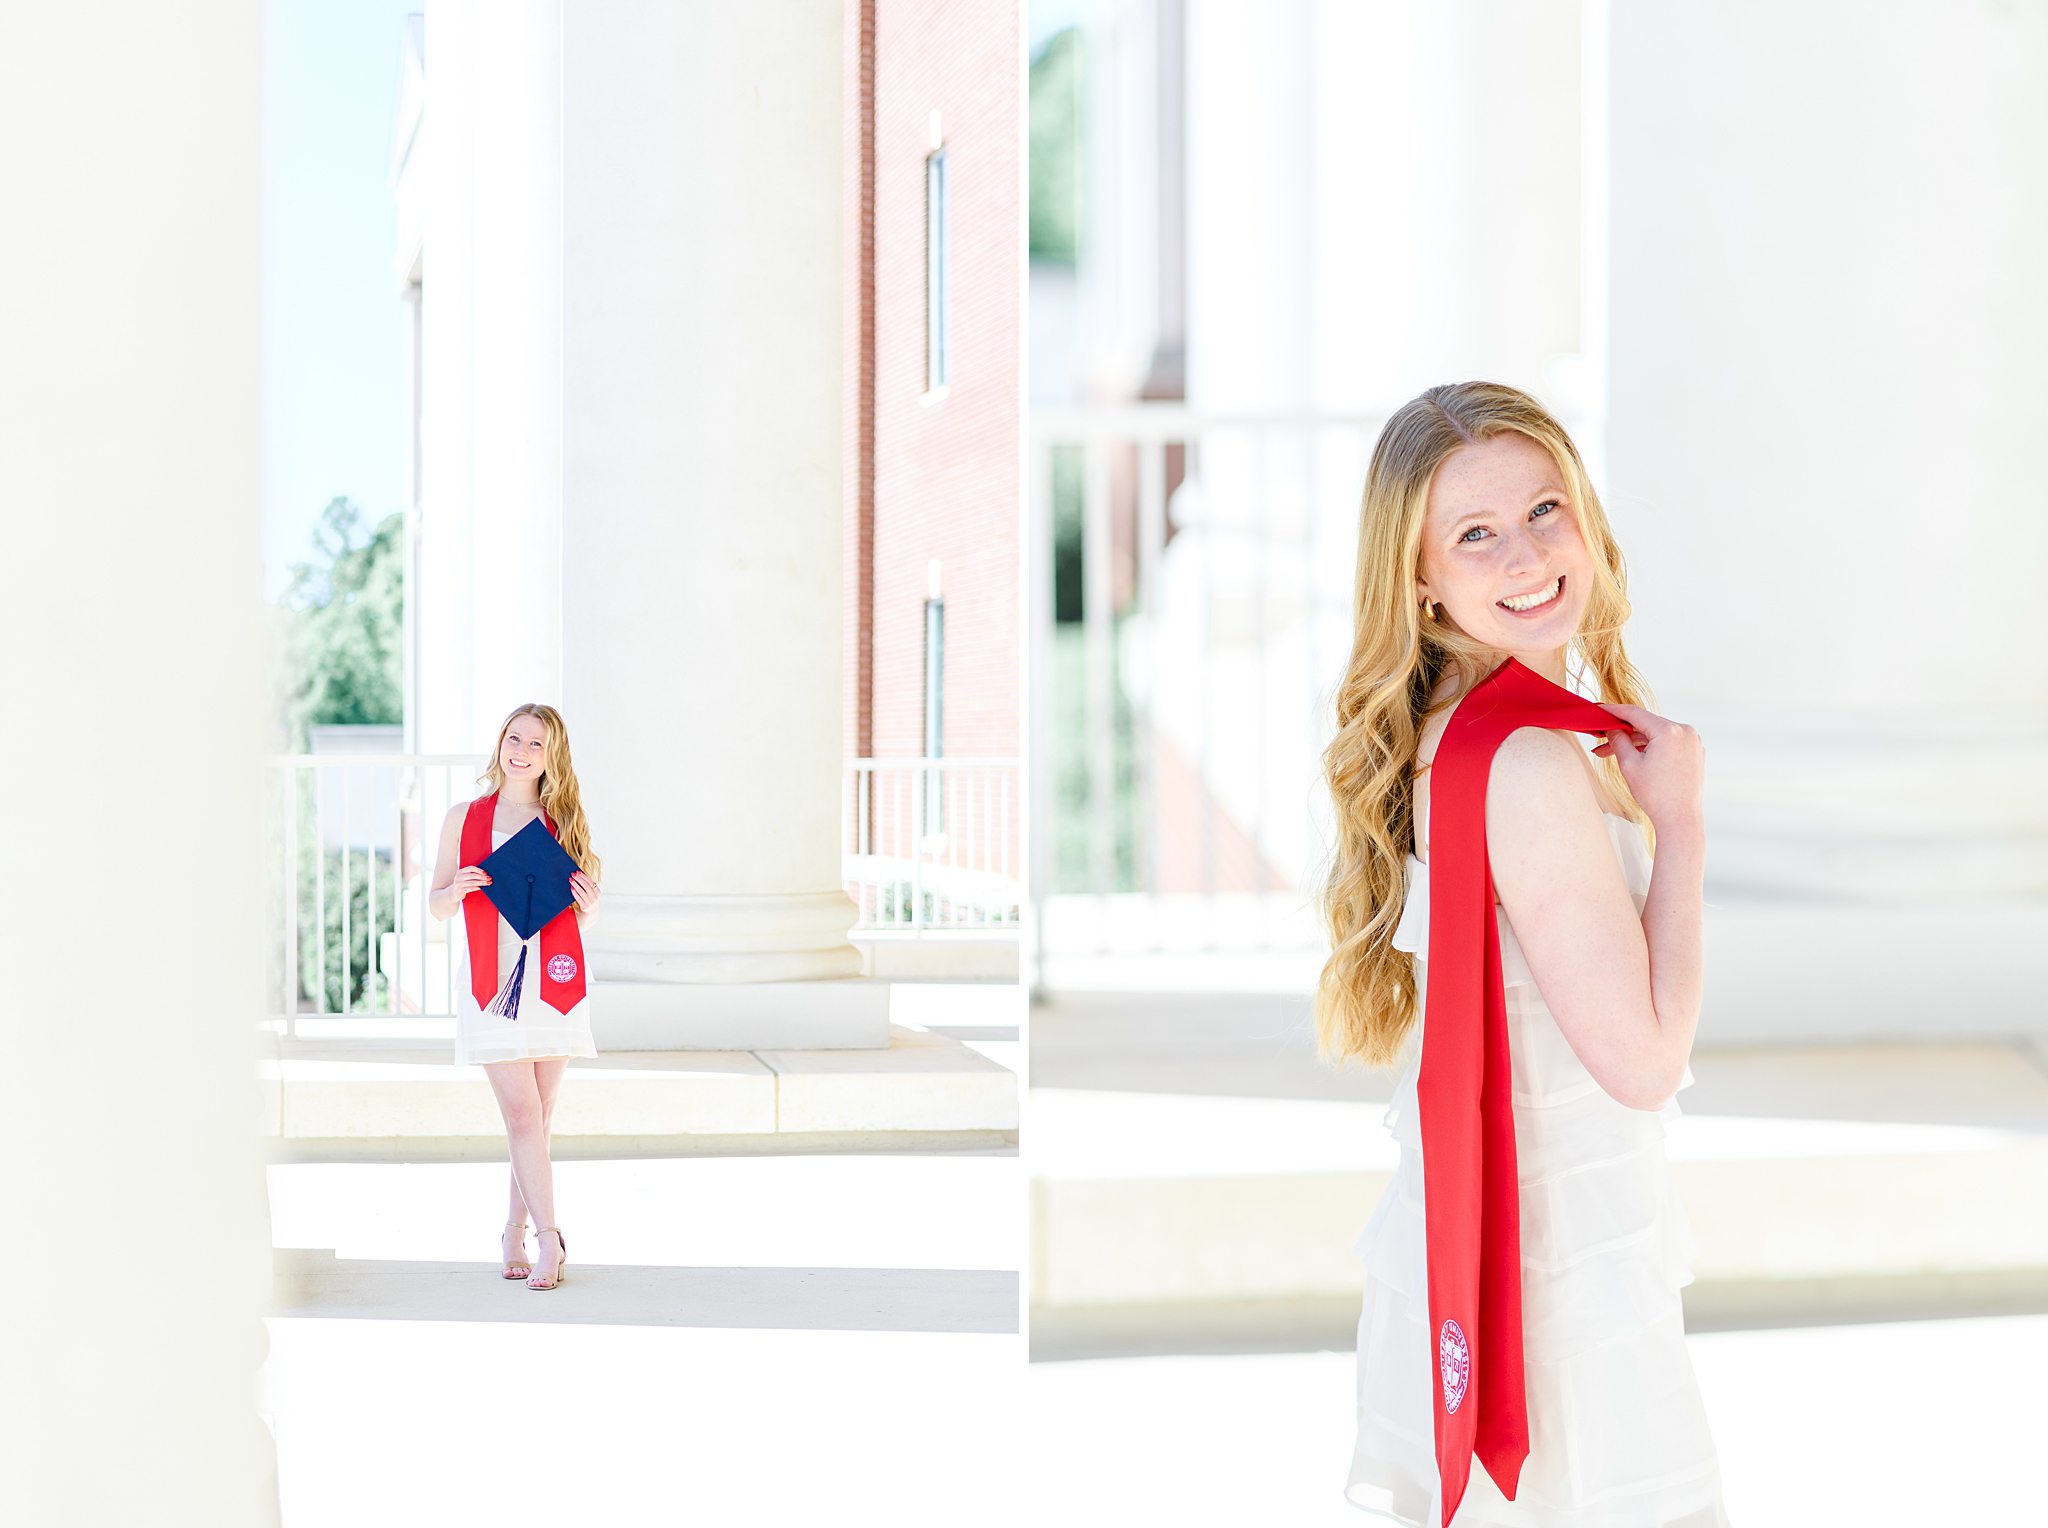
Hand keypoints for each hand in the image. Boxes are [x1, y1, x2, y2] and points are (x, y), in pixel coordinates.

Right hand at [451, 865, 492, 899]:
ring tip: (489, 883)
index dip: (479, 870)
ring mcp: (458, 884)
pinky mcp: (460, 890)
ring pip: (473, 882)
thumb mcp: (465, 878)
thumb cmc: (463, 884)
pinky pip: (471, 888)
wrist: (454, 893)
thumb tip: (486, 874)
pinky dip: (478, 887)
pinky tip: (482, 887)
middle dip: (482, 877)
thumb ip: (472, 875)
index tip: (486, 873)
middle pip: (473, 875)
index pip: (471, 868)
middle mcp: (458, 877)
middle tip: (489, 878)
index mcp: (460, 871)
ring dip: (482, 883)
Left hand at [570, 869, 600, 914]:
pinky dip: (574, 892)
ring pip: (581, 891)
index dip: (584, 876)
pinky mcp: (585, 906)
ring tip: (570, 880)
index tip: (578, 872)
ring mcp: (590, 902)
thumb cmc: (590, 898)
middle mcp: (595, 897)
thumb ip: (588, 885)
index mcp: (598, 892)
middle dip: (579, 879)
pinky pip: (578, 898)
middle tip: (573, 874)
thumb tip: (578, 875)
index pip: (591, 882)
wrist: (592, 911)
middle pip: (586, 886)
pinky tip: (571, 888)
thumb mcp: (593, 892)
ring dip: (575, 884)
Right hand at [1590, 701, 1703, 832]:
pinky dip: (1651, 747)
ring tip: (1613, 754)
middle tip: (1600, 741)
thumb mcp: (1629, 765)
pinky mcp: (1694, 752)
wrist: (1679, 819)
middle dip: (1622, 733)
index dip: (1613, 711)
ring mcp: (1692, 741)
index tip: (1599, 710)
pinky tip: (1635, 756)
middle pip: (1646, 725)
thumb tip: (1612, 729)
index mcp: (1669, 731)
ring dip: (1635, 743)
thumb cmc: (1655, 795)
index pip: (1635, 713)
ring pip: (1656, 735)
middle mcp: (1684, 731)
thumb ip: (1618, 741)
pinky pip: (1668, 743)